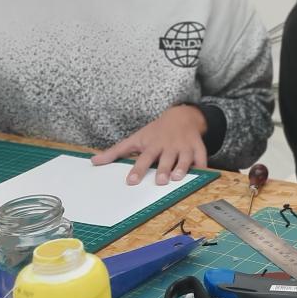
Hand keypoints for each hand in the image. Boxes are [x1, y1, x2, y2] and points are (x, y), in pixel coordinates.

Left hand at [91, 105, 207, 185]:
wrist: (181, 116)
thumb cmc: (155, 131)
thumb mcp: (135, 139)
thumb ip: (116, 152)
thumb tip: (94, 161)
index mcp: (152, 144)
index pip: (143, 158)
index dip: (137, 170)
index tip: (131, 181)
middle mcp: (168, 145)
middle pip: (165, 159)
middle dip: (163, 169)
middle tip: (160, 181)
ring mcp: (184, 146)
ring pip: (184, 158)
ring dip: (182, 168)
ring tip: (178, 177)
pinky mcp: (198, 146)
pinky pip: (201, 156)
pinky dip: (202, 165)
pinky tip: (202, 173)